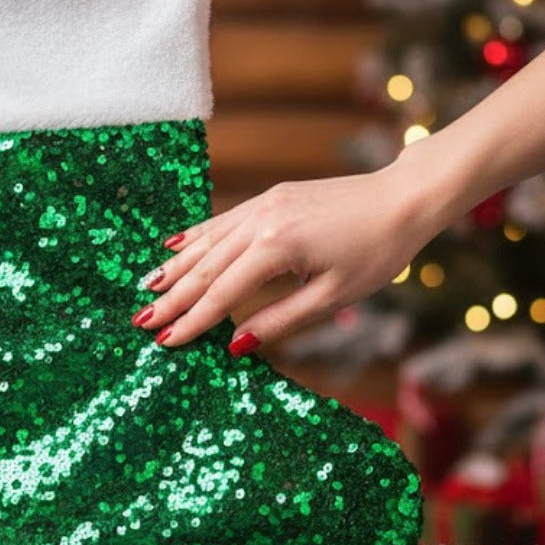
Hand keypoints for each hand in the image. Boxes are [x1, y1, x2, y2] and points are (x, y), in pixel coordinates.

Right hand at [132, 164, 437, 353]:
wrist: (403, 199)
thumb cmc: (376, 252)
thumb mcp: (333, 297)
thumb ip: (280, 321)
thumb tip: (235, 346)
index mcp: (277, 248)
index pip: (222, 292)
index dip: (192, 320)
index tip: (164, 340)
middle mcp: (261, 220)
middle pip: (206, 266)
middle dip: (173, 297)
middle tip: (141, 321)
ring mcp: (263, 205)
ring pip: (208, 240)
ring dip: (176, 266)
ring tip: (147, 287)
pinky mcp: (270, 198)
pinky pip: (222, 221)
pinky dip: (196, 236)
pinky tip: (175, 246)